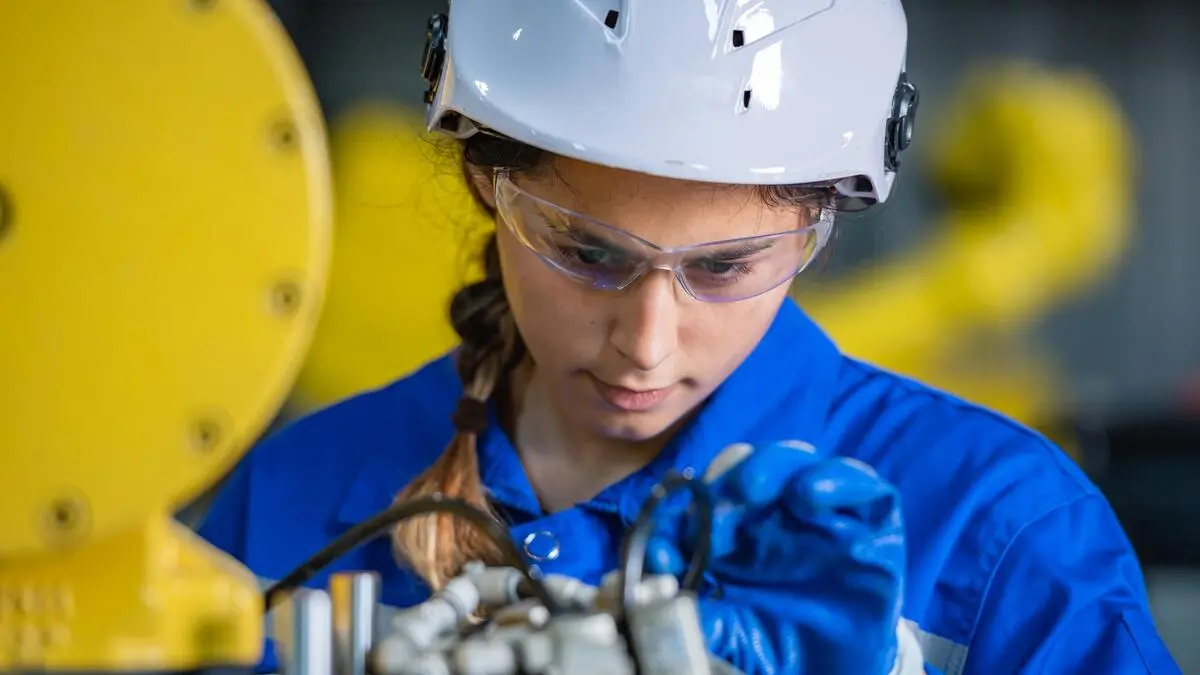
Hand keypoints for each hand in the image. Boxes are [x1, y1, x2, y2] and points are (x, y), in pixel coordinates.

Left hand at [646, 441, 905, 674]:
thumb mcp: (730, 631)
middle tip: (716, 506)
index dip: (683, 505)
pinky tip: (810, 494)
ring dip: (772, 464)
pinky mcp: (873, 522)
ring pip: (798, 459)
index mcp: (736, 530)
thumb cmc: (780, 644)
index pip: (707, 492)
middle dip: (727, 475)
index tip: (666, 542)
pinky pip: (861, 483)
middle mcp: (776, 510)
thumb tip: (647, 590)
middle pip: (749, 463)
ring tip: (753, 489)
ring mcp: (824, 511)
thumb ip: (695, 610)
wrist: (836, 672)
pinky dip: (837, 477)